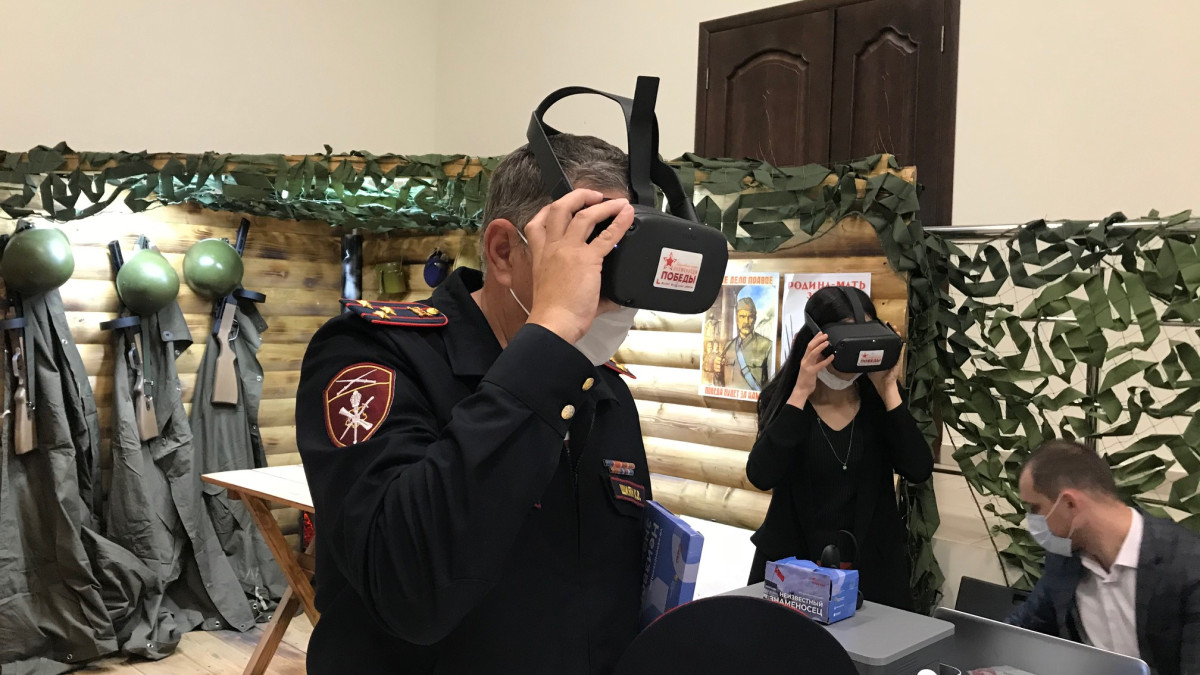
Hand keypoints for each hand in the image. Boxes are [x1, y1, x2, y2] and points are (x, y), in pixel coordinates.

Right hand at [524, 190, 634, 343]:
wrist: (553, 323)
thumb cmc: (552, 313)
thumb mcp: (553, 292)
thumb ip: (575, 285)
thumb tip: (608, 297)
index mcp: (540, 255)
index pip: (535, 224)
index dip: (546, 210)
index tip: (557, 206)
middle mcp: (553, 248)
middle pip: (559, 209)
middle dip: (576, 196)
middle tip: (591, 196)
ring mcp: (570, 251)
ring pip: (584, 216)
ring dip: (602, 205)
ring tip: (616, 202)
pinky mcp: (587, 259)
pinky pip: (606, 235)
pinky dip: (619, 221)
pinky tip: (627, 214)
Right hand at [787, 332, 833, 408]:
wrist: (801, 389)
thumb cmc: (806, 379)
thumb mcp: (811, 366)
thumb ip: (815, 360)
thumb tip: (823, 354)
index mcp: (804, 359)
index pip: (809, 346)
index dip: (815, 339)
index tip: (820, 333)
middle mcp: (804, 360)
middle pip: (810, 347)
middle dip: (818, 340)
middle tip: (825, 335)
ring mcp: (807, 366)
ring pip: (813, 353)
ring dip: (820, 347)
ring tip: (827, 342)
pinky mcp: (811, 372)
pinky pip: (820, 364)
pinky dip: (826, 360)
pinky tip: (832, 357)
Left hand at [868, 322, 903, 409]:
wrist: (884, 385)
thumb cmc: (876, 376)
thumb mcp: (868, 365)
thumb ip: (862, 359)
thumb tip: (851, 354)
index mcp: (881, 354)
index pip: (882, 341)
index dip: (882, 333)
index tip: (879, 326)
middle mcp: (888, 353)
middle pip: (890, 339)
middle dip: (890, 331)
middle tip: (887, 324)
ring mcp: (894, 355)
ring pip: (895, 342)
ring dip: (895, 334)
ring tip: (893, 327)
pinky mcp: (898, 358)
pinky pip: (899, 349)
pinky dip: (899, 342)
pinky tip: (898, 335)